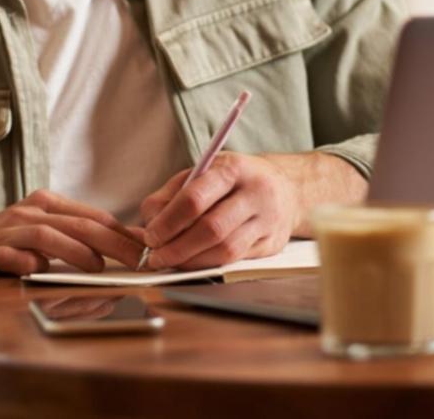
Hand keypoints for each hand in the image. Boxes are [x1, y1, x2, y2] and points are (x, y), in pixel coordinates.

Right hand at [0, 190, 144, 285]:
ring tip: (97, 267)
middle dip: (111, 242)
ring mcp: (3, 232)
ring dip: (74, 251)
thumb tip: (128, 246)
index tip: (147, 249)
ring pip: (45, 235)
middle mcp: (26, 212)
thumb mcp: (46, 236)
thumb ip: (81, 238)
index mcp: (46, 205)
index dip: (121, 232)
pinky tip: (38, 269)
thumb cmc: (8, 246)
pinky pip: (6, 254)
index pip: (92, 216)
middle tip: (135, 260)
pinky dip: (23, 260)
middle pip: (76, 223)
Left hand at [137, 152, 300, 270]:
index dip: (168, 222)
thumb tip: (147, 224)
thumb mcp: (203, 172)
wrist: (286, 188)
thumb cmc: (235, 180)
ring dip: (192, 261)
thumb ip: (171, 195)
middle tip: (155, 257)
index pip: (195, 199)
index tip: (150, 236)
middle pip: (211, 228)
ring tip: (171, 262)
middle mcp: (254, 192)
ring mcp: (267, 220)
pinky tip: (193, 263)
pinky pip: (236, 261)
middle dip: (177, 248)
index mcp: (232, 168)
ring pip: (225, 250)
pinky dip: (209, 265)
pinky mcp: (272, 244)